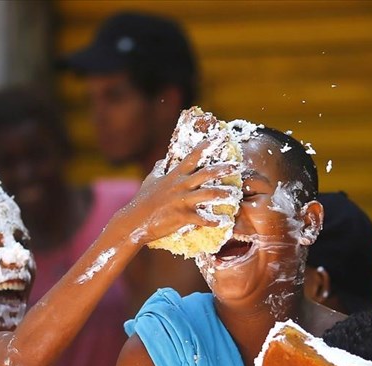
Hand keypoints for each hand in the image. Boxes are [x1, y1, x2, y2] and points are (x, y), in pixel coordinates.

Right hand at [123, 140, 239, 243]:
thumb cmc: (141, 202)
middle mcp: (180, 185)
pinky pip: (201, 218)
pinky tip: (222, 222)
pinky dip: (212, 220)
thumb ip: (158, 170)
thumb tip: (162, 160)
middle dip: (223, 169)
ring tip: (235, 196)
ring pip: (208, 194)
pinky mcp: (182, 216)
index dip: (206, 146)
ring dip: (223, 194)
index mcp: (174, 176)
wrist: (134, 222)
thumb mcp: (149, 181)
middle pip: (206, 173)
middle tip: (237, 166)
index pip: (192, 157)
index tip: (219, 137)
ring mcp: (181, 201)